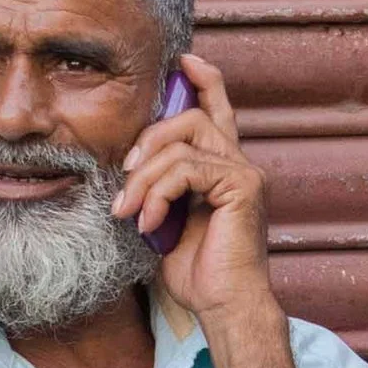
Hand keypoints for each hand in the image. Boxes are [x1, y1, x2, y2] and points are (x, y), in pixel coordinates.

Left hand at [112, 52, 275, 331]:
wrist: (223, 305)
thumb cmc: (196, 273)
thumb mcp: (164, 223)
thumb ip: (155, 191)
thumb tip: (124, 175)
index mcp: (222, 168)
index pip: (216, 110)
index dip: (202, 80)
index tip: (180, 62)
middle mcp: (238, 163)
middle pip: (191, 118)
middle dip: (148, 141)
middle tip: (123, 178)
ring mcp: (244, 172)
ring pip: (183, 142)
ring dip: (145, 176)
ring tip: (128, 210)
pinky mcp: (242, 185)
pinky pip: (188, 169)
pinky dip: (159, 193)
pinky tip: (148, 222)